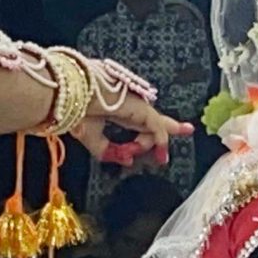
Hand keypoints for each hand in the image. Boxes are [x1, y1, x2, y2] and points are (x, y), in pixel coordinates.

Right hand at [74, 55, 190, 167]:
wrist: (70, 97)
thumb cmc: (76, 112)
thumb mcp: (91, 137)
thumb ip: (108, 151)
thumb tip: (128, 160)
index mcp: (117, 108)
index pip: (139, 121)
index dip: (149, 132)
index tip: (156, 147)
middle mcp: (130, 105)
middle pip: (155, 120)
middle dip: (172, 126)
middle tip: (188, 129)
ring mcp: (137, 104)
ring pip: (154, 129)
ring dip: (144, 146)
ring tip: (132, 153)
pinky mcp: (141, 108)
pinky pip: (156, 129)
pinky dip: (154, 143)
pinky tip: (157, 153)